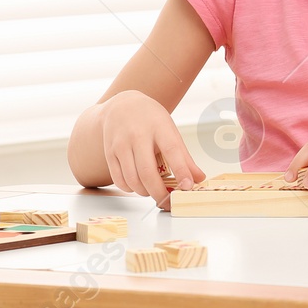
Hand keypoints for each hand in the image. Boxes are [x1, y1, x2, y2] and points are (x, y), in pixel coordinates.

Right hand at [99, 90, 205, 207]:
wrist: (122, 106)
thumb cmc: (151, 120)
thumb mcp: (171, 131)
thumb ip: (184, 157)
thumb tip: (198, 178)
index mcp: (159, 126)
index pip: (172, 150)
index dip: (181, 170)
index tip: (188, 186)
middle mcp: (138, 135)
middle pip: (147, 171)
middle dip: (159, 192)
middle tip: (168, 202)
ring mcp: (121, 144)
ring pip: (132, 179)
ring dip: (145, 192)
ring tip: (153, 191)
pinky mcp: (110, 153)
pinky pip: (119, 179)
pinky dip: (130, 189)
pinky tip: (138, 186)